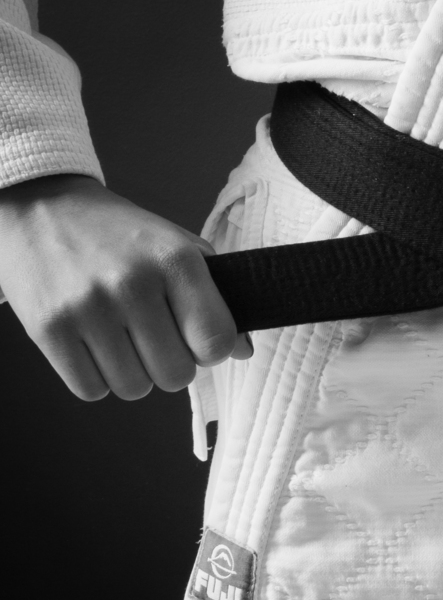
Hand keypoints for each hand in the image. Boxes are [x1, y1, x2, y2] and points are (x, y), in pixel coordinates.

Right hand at [0, 175, 251, 400]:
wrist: (40, 209)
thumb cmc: (122, 236)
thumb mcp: (178, 247)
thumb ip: (219, 297)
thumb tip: (244, 351)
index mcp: (175, 259)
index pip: (216, 342)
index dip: (212, 350)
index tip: (197, 337)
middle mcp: (132, 283)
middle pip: (177, 375)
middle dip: (172, 364)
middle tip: (155, 337)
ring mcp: (86, 308)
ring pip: (135, 388)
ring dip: (134, 373)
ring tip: (122, 338)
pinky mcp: (47, 329)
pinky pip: (92, 390)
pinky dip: (97, 378)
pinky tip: (93, 344)